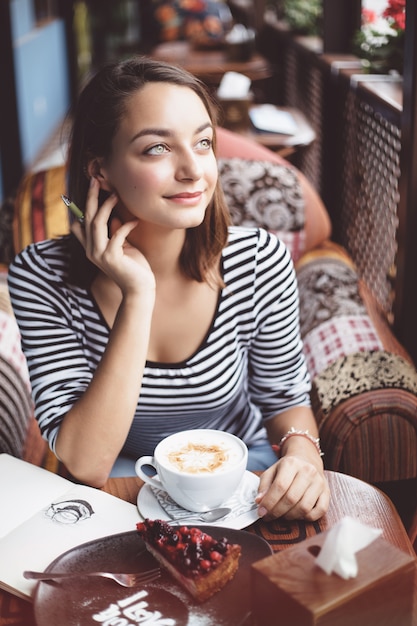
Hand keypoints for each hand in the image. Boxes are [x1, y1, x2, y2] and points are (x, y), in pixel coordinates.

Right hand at [71, 178, 154, 295]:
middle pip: (87, 218)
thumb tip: (113, 218)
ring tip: (116, 195)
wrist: (140, 289)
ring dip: (107, 207)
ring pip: (97, 224)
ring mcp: (100, 255)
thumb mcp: (124, 247)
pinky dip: (126, 225)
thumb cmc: (134, 268)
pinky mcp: (112, 258)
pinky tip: (136, 221)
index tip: (90, 189)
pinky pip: (117, 234)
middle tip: (97, 180)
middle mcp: (92, 250)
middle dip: (91, 198)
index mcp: (92, 248)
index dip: (81, 206)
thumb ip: (115, 234)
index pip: (79, 225)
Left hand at [256, 455, 329, 520]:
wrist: (306, 459)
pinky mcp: (327, 492)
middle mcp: (308, 471)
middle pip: (291, 499)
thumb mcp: (271, 471)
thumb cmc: (287, 468)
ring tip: (282, 514)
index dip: (269, 502)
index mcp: (291, 463)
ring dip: (290, 516)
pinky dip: (307, 517)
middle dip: (277, 512)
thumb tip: (260, 502)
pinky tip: (297, 514)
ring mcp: (319, 482)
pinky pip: (319, 511)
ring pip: (304, 508)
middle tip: (269, 516)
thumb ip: (263, 486)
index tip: (261, 512)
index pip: (280, 486)